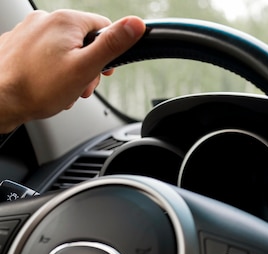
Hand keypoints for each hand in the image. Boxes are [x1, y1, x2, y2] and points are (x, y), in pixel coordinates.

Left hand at [0, 9, 145, 132]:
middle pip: (83, 40)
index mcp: (65, 21)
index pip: (104, 28)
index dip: (109, 53)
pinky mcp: (17, 44)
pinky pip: (44, 54)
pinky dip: (50, 69)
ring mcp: (28, 31)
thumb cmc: (38, 88)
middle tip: (81, 86)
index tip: (104, 72)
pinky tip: (47, 85)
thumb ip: (112, 45)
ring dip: (70, 70)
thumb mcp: (86, 68)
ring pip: (64, 49)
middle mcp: (45, 20)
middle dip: (87, 66)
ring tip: (63, 89)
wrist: (0, 101)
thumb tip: (136, 23)